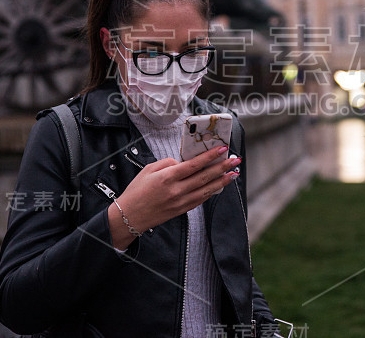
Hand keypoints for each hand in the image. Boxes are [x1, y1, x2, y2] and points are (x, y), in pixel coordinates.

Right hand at [108, 145, 239, 248]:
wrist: (129, 217)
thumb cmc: (137, 191)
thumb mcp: (149, 170)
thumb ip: (167, 162)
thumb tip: (183, 162)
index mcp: (168, 177)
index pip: (194, 164)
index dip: (210, 156)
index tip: (222, 148)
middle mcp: (177, 190)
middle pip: (205, 177)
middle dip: (222, 167)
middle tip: (235, 159)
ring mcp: (181, 202)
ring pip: (207, 190)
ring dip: (222, 181)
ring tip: (233, 172)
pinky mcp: (182, 210)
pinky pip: (201, 199)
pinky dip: (212, 191)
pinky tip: (219, 185)